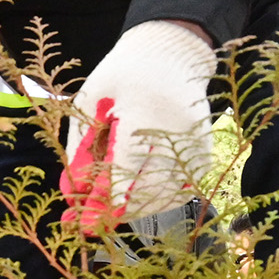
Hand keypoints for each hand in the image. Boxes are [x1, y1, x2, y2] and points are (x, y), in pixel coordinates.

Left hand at [64, 20, 215, 230]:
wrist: (171, 54)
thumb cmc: (122, 76)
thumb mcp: (90, 104)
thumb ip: (80, 148)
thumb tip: (72, 194)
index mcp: (145, 108)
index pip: (123, 169)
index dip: (99, 203)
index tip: (78, 225)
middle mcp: (178, 128)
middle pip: (145, 190)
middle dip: (112, 212)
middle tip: (85, 221)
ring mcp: (197, 142)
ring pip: (163, 197)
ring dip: (132, 208)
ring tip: (106, 207)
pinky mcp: (205, 152)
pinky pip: (181, 190)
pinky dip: (155, 200)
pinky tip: (134, 198)